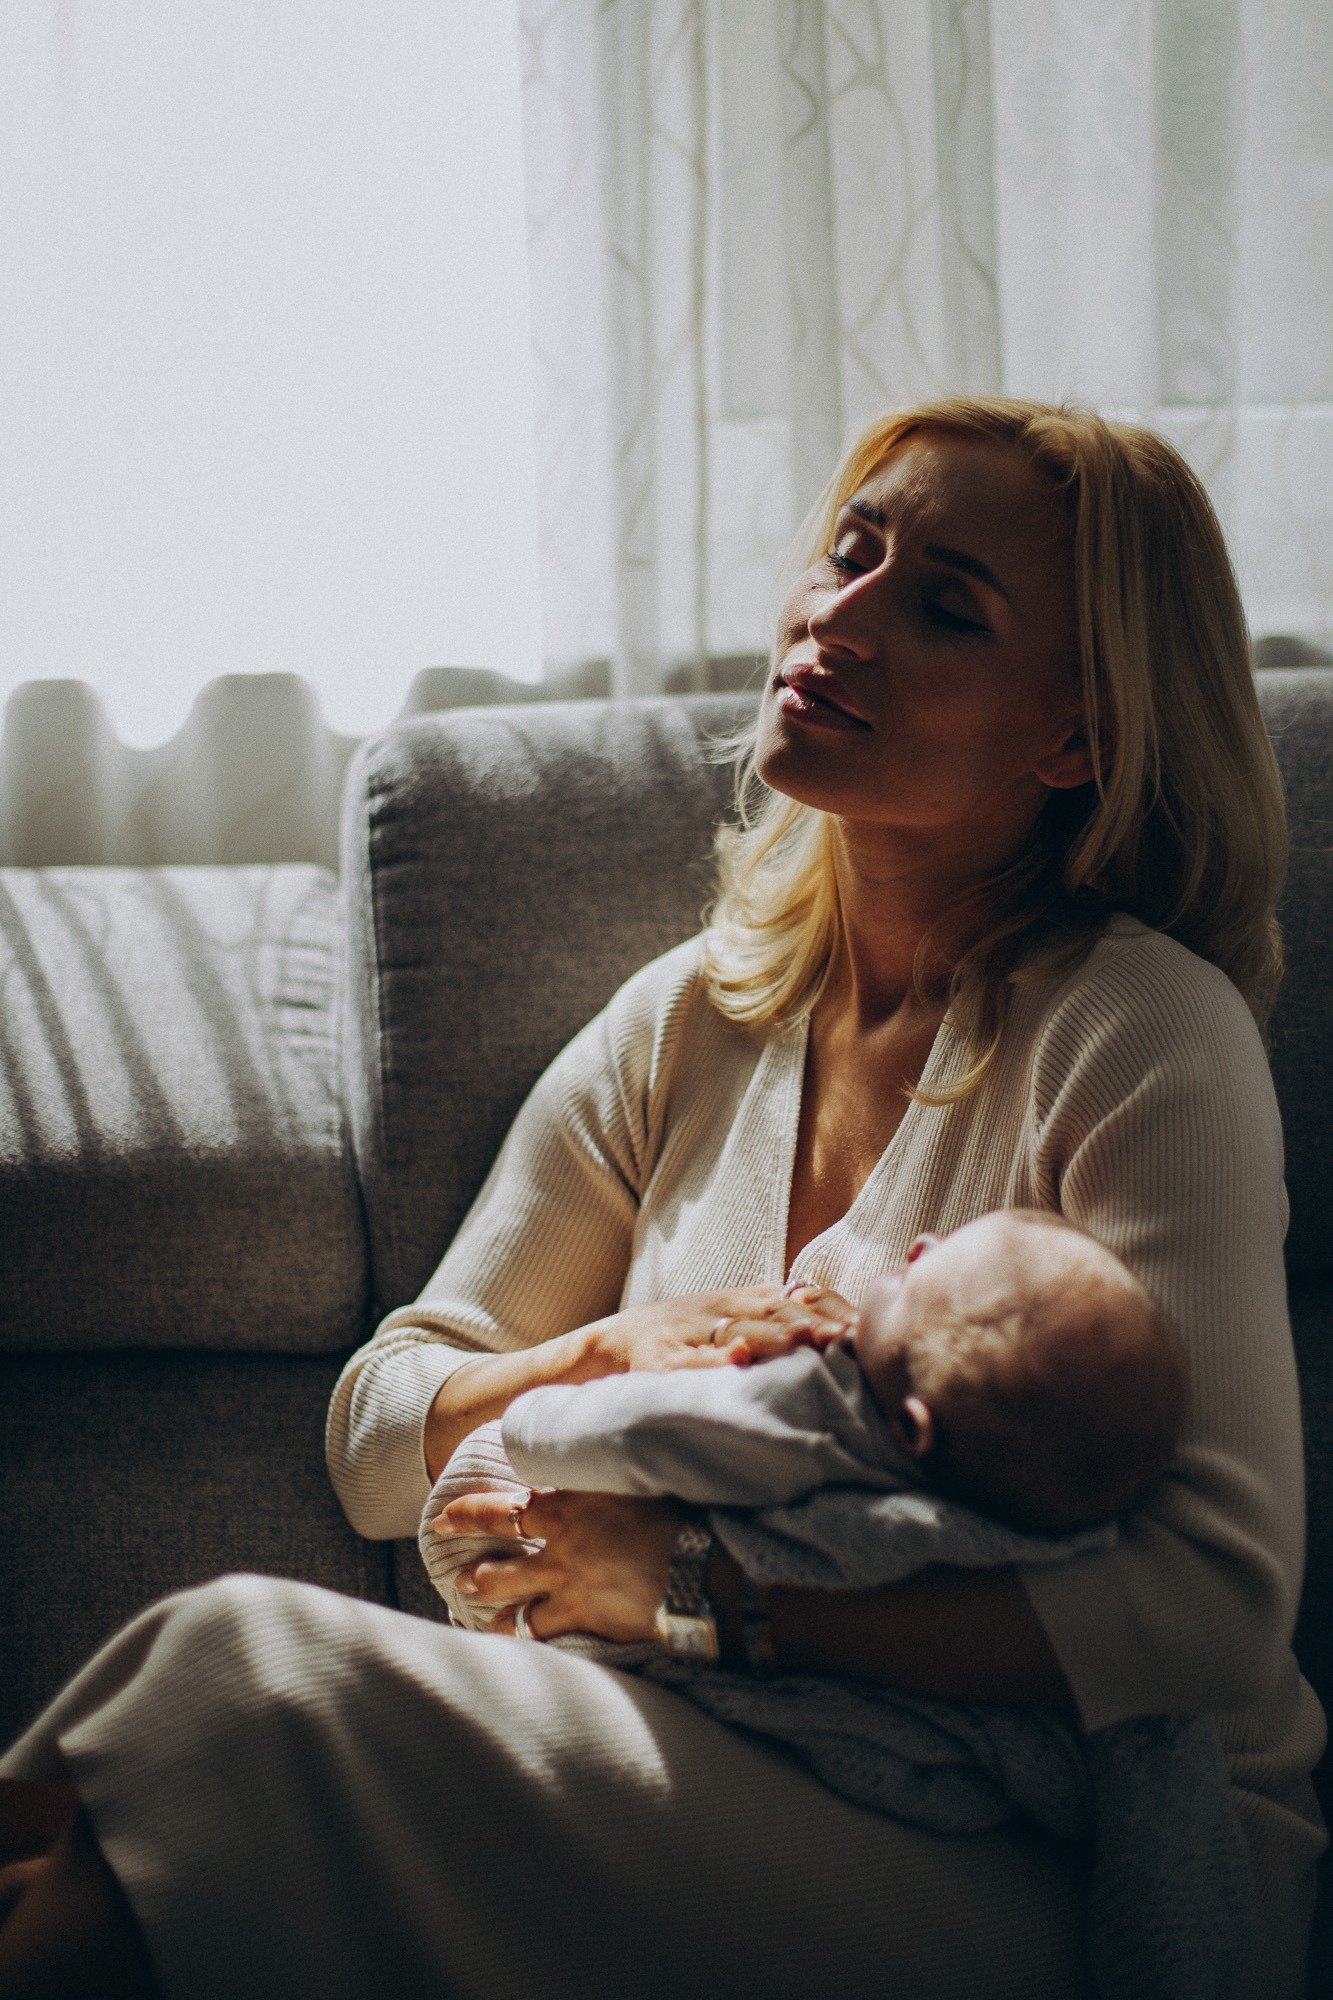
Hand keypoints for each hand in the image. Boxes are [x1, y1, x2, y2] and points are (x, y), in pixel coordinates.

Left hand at [435, 1488, 681, 1642]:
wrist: (698, 1563)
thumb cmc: (676, 1510)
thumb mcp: (634, 1474)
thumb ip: (603, 1465)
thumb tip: (591, 1437)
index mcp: (567, 1507)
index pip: (503, 1509)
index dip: (470, 1514)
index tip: (444, 1517)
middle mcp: (560, 1550)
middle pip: (500, 1565)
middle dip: (475, 1571)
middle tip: (459, 1576)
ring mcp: (570, 1589)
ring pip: (516, 1607)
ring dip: (497, 1610)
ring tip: (484, 1617)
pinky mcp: (587, 1621)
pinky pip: (546, 1636)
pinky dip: (531, 1641)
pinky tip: (519, 1649)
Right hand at [589, 1285, 854, 1375]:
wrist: (611, 1343)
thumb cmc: (683, 1336)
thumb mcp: (731, 1318)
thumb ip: (778, 1319)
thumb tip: (841, 1330)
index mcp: (740, 1301)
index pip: (795, 1296)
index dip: (830, 1308)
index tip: (863, 1326)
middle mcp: (719, 1309)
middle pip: (777, 1311)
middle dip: (817, 1324)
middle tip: (851, 1339)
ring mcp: (690, 1333)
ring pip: (741, 1330)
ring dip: (781, 1337)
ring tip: (813, 1343)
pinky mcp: (660, 1360)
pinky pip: (690, 1359)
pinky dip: (715, 1359)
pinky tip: (739, 1358)